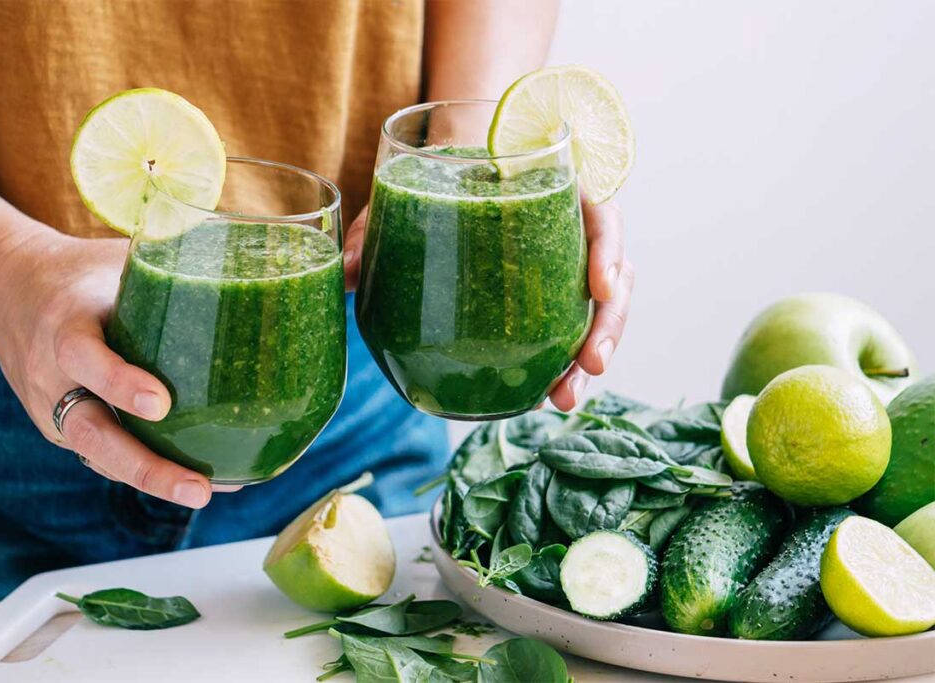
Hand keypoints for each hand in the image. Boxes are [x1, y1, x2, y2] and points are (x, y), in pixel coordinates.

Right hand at [0, 227, 216, 507]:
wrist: (9, 292)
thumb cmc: (81, 273)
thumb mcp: (114, 258)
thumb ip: (171, 263)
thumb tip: (253, 266)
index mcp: (64, 324)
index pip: (83, 356)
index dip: (119, 382)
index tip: (161, 403)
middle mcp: (51, 376)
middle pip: (90, 432)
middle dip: (145, 467)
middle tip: (198, 488)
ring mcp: (55, 409)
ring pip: (99, 456)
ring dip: (154, 479)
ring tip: (207, 493)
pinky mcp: (66, 428)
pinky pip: (105, 456)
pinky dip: (150, 470)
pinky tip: (202, 480)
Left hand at [343, 200, 633, 409]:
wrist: (453, 171)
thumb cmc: (440, 175)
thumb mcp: (410, 190)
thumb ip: (381, 224)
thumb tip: (346, 271)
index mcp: (554, 190)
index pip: (600, 215)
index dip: (608, 249)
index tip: (600, 286)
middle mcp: (571, 230)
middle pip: (612, 276)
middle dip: (608, 326)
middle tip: (590, 367)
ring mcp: (565, 267)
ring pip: (597, 312)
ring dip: (589, 355)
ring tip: (564, 399)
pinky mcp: (550, 298)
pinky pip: (567, 330)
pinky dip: (560, 363)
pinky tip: (542, 394)